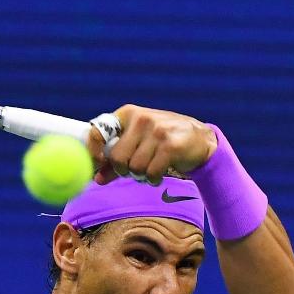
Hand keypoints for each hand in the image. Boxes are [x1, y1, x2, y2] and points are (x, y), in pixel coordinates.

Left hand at [88, 105, 216, 184]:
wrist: (200, 139)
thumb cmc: (162, 141)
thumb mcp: (137, 143)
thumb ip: (115, 160)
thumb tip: (96, 179)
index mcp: (128, 114)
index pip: (98, 131)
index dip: (93, 151)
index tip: (97, 165)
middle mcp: (141, 119)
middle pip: (117, 157)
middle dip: (123, 170)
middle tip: (133, 170)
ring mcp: (157, 131)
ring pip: (135, 168)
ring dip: (140, 176)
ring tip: (150, 169)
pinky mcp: (171, 146)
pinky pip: (151, 173)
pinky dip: (152, 179)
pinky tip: (159, 173)